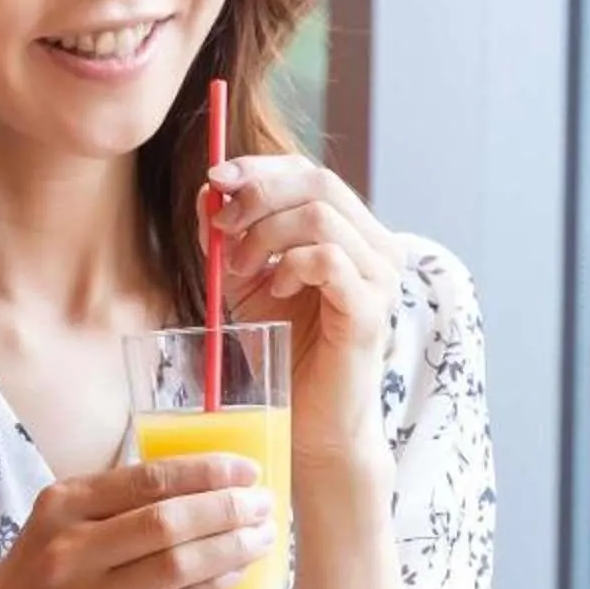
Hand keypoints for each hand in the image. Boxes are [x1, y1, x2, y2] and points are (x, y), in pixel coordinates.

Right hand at [0, 455, 275, 588]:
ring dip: (230, 549)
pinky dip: (213, 586)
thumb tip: (210, 481)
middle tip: (264, 505)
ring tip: (262, 537)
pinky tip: (236, 571)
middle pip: (166, 523)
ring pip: (176, 568)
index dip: (206, 473)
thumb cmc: (45, 573)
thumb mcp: (61, 522)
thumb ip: (118, 501)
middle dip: (227, 510)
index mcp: (62, 506)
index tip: (247, 471)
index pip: (148, 480)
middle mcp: (70, 552)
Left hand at [207, 156, 403, 473]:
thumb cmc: (284, 350)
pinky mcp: (371, 310)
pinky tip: (274, 290)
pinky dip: (291, 265)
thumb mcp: (245, 280)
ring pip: (320, 216)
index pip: (309, 173)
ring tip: (241, 270)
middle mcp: (375, 246)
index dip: (260, 168)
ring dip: (266, 235)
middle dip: (258, 195)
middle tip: (221, 228)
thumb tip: (210, 190)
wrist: (310, 420)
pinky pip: (329, 259)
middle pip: (319, 182)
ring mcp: (379, 278)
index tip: (216, 181)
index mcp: (351, 232)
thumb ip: (230, 235)